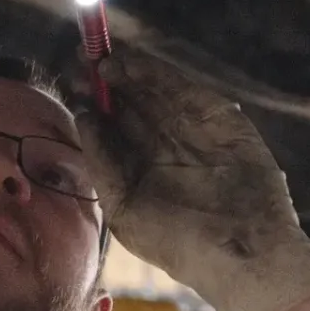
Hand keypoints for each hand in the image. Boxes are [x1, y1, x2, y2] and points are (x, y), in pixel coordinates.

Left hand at [83, 52, 309, 310]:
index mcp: (140, 169)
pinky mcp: (220, 118)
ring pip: (154, 91)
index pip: (112, 127)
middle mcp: (165, 145)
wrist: (240, 251)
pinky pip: (183, 89)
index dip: (91, 103)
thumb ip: (103, 162)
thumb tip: (83, 117)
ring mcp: (193, 129)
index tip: (68, 81)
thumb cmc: (178, 243)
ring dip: (127, 72)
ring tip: (98, 58)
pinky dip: (157, 74)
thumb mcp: (125, 206)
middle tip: (76, 59)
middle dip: (103, 82)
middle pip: (130, 102)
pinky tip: (129, 65)